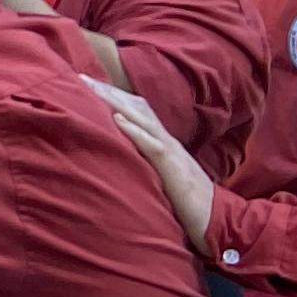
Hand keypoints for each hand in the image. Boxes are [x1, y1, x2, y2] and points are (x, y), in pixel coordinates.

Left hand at [86, 75, 219, 250]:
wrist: (216, 219)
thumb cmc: (185, 201)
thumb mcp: (160, 174)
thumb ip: (143, 161)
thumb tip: (119, 153)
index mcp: (162, 142)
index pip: (137, 111)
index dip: (114, 96)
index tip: (87, 84)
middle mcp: (166, 140)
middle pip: (136, 108)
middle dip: (109, 91)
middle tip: (80, 77)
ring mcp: (171, 152)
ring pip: (143, 119)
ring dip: (116, 102)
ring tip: (92, 88)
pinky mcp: (173, 168)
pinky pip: (153, 145)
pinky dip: (135, 131)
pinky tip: (117, 120)